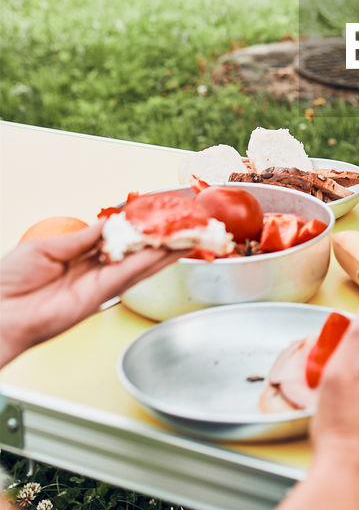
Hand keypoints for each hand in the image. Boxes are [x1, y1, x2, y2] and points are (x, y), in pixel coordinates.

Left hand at [0, 224, 182, 367]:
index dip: (138, 226)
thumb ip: (82, 238)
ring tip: (189, 234)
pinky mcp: (98, 296)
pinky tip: (169, 250)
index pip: (116, 238)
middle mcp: (92, 272)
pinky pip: (130, 274)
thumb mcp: (46, 248)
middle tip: (185, 224)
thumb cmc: (7, 283)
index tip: (157, 213)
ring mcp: (98, 285)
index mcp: (76, 257)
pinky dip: (151, 261)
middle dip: (161, 238)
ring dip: (166, 249)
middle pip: (135, 252)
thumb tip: (108, 223)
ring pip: (141, 263)